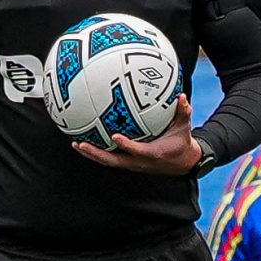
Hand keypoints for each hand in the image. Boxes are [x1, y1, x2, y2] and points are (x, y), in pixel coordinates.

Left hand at [77, 93, 203, 176]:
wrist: (182, 163)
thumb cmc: (181, 143)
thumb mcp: (184, 128)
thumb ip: (183, 112)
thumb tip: (182, 96)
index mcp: (153, 153)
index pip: (137, 151)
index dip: (126, 145)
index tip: (114, 136)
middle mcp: (140, 162)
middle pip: (114, 161)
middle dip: (97, 154)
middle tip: (82, 144)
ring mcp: (132, 164)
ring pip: (108, 162)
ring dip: (92, 154)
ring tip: (76, 144)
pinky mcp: (129, 163)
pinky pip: (110, 159)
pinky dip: (97, 153)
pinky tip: (85, 143)